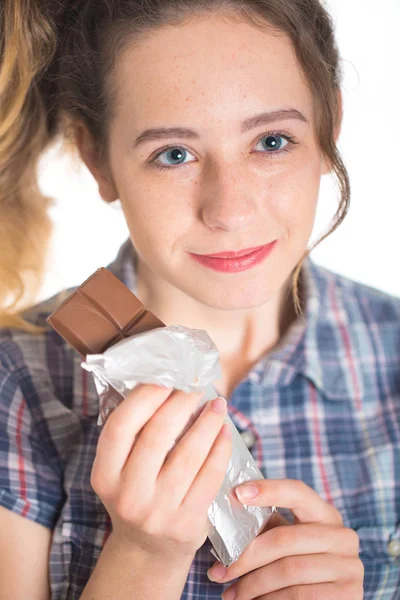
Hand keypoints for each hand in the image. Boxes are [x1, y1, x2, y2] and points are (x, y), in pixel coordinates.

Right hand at [90, 384, 231, 561]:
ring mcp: (157, 512)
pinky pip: (210, 476)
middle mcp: (127, 495)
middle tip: (197, 386)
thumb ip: (134, 435)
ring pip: (188, 454)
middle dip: (181, 403)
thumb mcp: (121, 470)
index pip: (120, 426)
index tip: (168, 377)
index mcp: (104, 475)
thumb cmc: (138, 494)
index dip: (145, 397)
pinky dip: (220, 448)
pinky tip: (225, 431)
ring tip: (218, 404)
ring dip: (207, 422)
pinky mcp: (187, 523)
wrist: (149, 550)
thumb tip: (167, 383)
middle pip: (157, 436)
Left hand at [207, 479, 363, 599]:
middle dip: (246, 557)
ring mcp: (349, 567)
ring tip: (231, 594)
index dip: (268, 490)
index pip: (298, 492)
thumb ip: (266, 526)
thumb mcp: (287, 541)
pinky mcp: (348, 595)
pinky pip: (298, 596)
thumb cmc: (298, 567)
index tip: (237, 493)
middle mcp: (343, 536)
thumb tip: (227, 514)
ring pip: (288, 571)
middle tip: (218, 572)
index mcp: (326, 514)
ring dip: (252, 585)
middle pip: (284, 538)